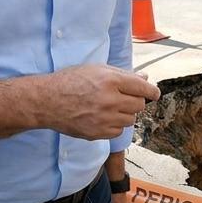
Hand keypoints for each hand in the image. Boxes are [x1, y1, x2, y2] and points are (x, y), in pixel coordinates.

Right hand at [41, 64, 159, 139]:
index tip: (154, 93)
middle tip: (122, 97)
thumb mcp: (97, 70)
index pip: (143, 88)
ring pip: (130, 120)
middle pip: (139, 105)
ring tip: (109, 107)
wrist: (47, 101)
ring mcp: (104, 119)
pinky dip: (114, 125)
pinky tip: (102, 117)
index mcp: (111, 81)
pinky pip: (118, 132)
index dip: (152, 91)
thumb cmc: (71, 81)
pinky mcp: (97, 133)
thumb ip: (122, 74)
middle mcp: (110, 100)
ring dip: (124, 113)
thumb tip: (144, 79)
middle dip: (134, 101)